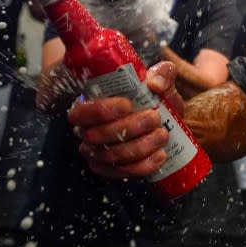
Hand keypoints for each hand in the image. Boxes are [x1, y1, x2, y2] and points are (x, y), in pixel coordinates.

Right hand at [69, 62, 182, 179]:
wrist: (164, 122)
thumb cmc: (154, 99)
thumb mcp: (161, 81)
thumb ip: (162, 73)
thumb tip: (154, 84)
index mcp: (91, 106)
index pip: (81, 112)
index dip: (100, 110)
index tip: (127, 104)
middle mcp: (88, 131)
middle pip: (97, 136)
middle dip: (129, 128)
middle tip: (154, 118)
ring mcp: (98, 153)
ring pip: (111, 156)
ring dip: (140, 147)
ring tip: (162, 135)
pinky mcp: (112, 170)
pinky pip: (122, 173)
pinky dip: (143, 166)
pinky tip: (159, 155)